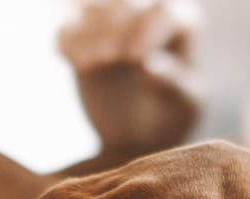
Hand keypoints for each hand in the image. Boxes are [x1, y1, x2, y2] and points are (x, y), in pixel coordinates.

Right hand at [58, 0, 201, 154]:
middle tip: (107, 59)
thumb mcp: (183, 107)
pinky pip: (67, 26)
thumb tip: (149, 68)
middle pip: (126, 0)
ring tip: (88, 65)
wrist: (140, 135)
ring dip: (87, 31)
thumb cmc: (171, 117)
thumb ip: (174, 85)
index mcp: (180, 22)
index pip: (162, 10)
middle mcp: (146, 10)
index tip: (134, 60)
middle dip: (114, 25)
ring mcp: (111, 22)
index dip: (146, 30)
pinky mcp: (82, 37)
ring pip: (92, 6)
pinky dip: (65, 39)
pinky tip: (70, 60)